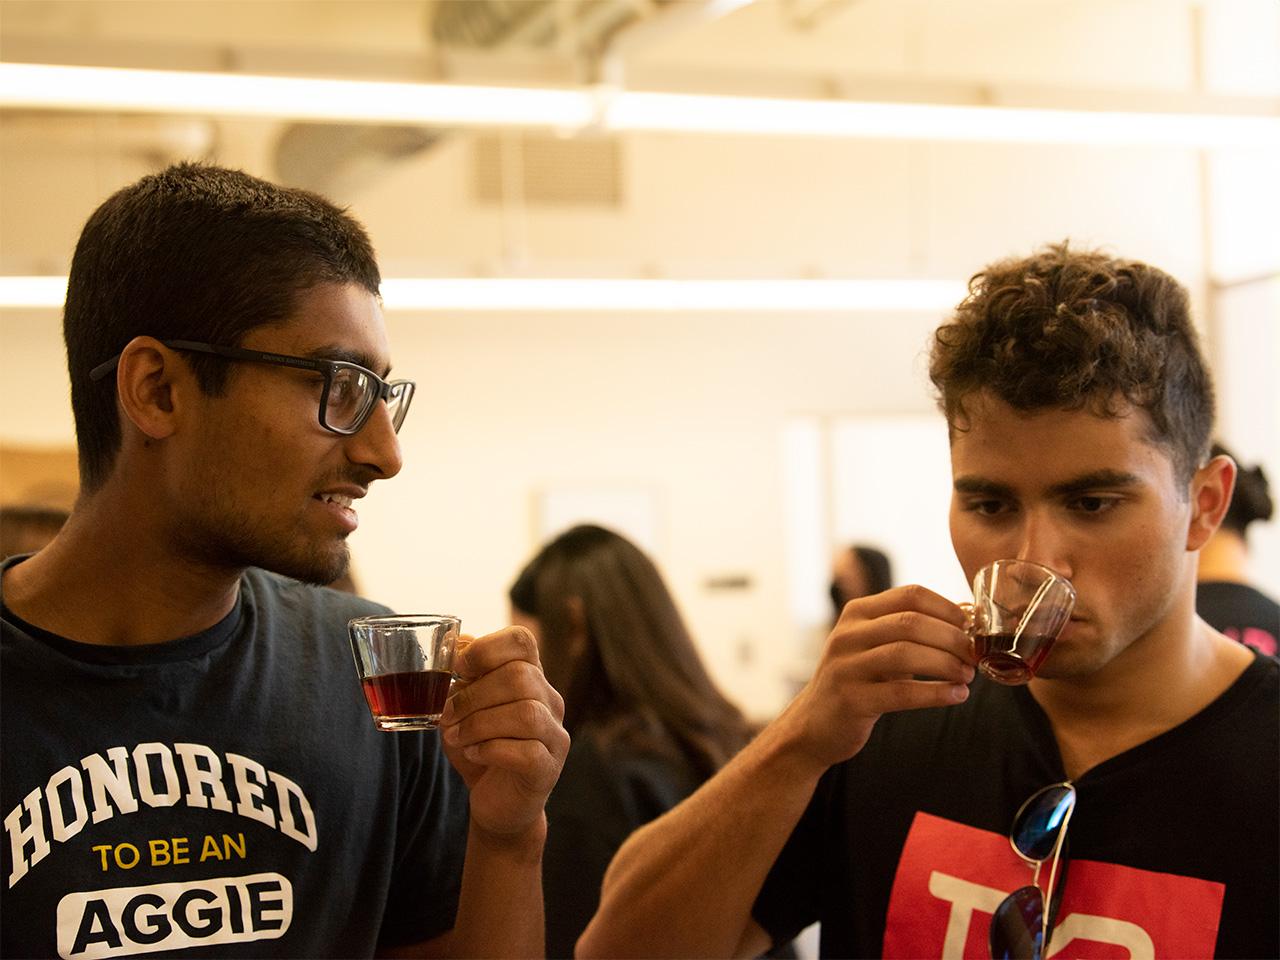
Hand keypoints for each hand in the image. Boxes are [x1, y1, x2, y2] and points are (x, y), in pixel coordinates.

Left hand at [440, 626, 568, 840]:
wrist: (497, 804)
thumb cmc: (481, 748)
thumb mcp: (466, 709)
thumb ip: (464, 678)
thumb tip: (456, 644)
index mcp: (531, 677)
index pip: (522, 641)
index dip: (487, 648)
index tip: (458, 668)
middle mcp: (550, 701)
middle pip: (521, 676)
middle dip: (474, 695)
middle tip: (447, 715)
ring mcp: (555, 735)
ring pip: (526, 713)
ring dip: (480, 724)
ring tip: (457, 737)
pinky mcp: (548, 769)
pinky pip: (528, 751)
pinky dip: (492, 750)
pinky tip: (474, 753)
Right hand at [778, 585, 974, 770]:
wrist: (815, 724)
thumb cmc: (858, 681)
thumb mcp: (876, 646)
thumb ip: (911, 630)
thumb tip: (967, 615)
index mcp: (857, 613)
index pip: (910, 595)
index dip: (948, 608)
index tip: (972, 627)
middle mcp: (847, 634)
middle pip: (910, 622)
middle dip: (952, 638)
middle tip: (975, 655)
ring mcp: (845, 666)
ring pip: (905, 654)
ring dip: (946, 664)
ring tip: (967, 675)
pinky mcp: (850, 699)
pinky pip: (901, 693)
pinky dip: (935, 693)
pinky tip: (957, 695)